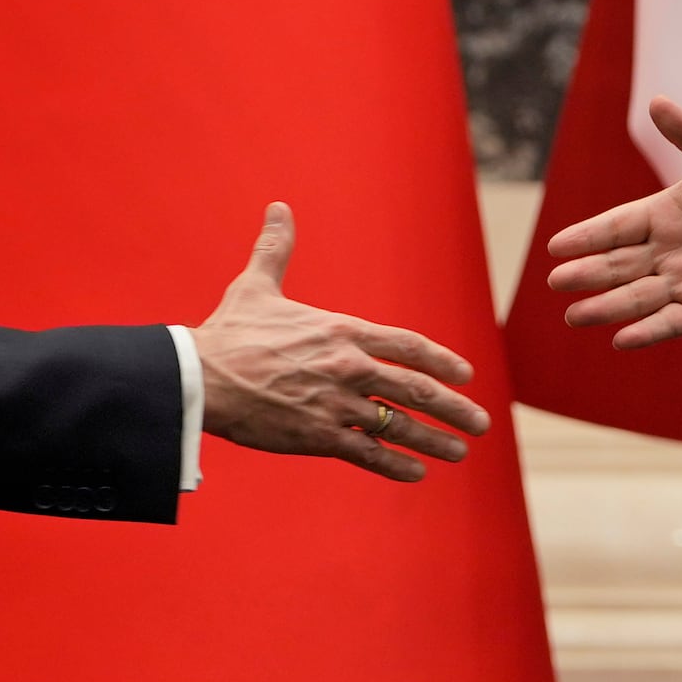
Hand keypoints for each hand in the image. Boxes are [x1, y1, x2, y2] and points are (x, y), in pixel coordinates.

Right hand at [194, 202, 493, 481]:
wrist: (200, 378)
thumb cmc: (229, 332)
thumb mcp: (257, 284)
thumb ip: (276, 248)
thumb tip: (278, 207)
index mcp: (341, 331)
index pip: (407, 345)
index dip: (440, 360)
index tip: (465, 373)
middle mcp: (348, 368)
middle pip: (416, 390)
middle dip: (454, 408)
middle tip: (481, 422)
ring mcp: (335, 405)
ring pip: (398, 426)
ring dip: (434, 441)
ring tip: (459, 452)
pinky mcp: (317, 437)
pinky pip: (367, 455)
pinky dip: (395, 465)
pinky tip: (416, 474)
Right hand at [541, 97, 681, 348]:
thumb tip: (655, 100)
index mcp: (664, 214)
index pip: (616, 226)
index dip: (588, 236)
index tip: (556, 247)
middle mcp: (668, 251)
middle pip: (619, 264)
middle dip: (588, 273)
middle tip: (556, 281)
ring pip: (637, 297)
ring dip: (607, 307)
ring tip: (574, 316)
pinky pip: (672, 322)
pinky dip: (647, 331)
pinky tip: (621, 339)